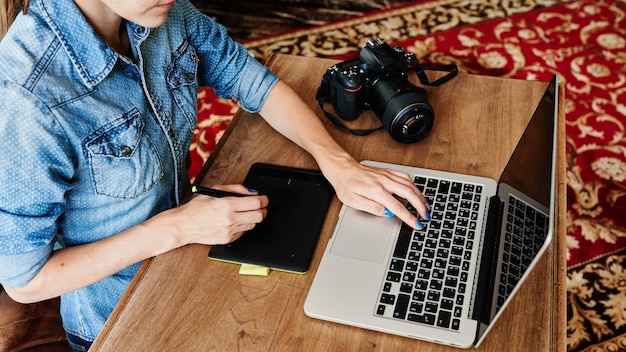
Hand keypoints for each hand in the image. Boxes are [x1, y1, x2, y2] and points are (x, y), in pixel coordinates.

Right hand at [150, 184, 268, 245]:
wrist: (184, 225)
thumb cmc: (196, 208)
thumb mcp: (214, 190)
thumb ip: (235, 189)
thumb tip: (251, 192)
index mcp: (227, 204)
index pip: (256, 203)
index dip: (264, 200)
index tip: (264, 199)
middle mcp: (230, 219)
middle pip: (260, 216)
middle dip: (263, 210)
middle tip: (260, 206)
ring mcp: (230, 231)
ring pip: (253, 225)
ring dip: (253, 218)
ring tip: (245, 213)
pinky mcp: (228, 239)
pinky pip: (244, 232)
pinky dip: (243, 226)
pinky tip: (235, 221)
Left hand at [320, 156, 430, 229]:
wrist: (342, 169)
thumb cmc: (345, 185)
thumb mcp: (353, 201)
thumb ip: (372, 208)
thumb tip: (388, 213)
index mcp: (376, 191)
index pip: (398, 207)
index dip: (409, 217)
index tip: (417, 224)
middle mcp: (384, 181)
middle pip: (409, 194)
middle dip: (420, 206)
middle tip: (426, 216)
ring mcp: (387, 175)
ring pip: (410, 184)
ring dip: (420, 195)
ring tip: (425, 205)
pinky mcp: (387, 171)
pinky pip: (405, 176)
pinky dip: (414, 184)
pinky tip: (416, 190)